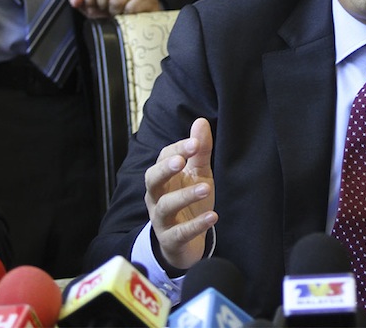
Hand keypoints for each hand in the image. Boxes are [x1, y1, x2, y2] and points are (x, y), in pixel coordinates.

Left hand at [69, 0, 160, 17]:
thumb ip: (81, 0)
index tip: (95, 6)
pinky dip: (128, 16)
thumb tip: (76, 0)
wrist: (144, 15)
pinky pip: (131, 8)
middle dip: (103, 7)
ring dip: (116, 13)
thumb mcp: (96, 5)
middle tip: (109, 11)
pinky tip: (130, 15)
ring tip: (119, 13)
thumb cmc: (118, 9)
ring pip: (116, 1)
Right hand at [144, 118, 216, 270]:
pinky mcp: (172, 240)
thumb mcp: (198, 174)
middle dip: (165, 169)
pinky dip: (196, 225)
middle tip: (181, 161)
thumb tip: (200, 121)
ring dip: (184, 196)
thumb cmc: (190, 202)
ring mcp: (162, 220)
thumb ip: (199, 151)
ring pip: (166, 206)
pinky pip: (180, 233)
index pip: (165, 158)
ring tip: (205, 188)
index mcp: (163, 178)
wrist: (184, 243)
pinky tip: (213, 217)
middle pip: (152, 180)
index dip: (178, 149)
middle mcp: (157, 197)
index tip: (195, 142)